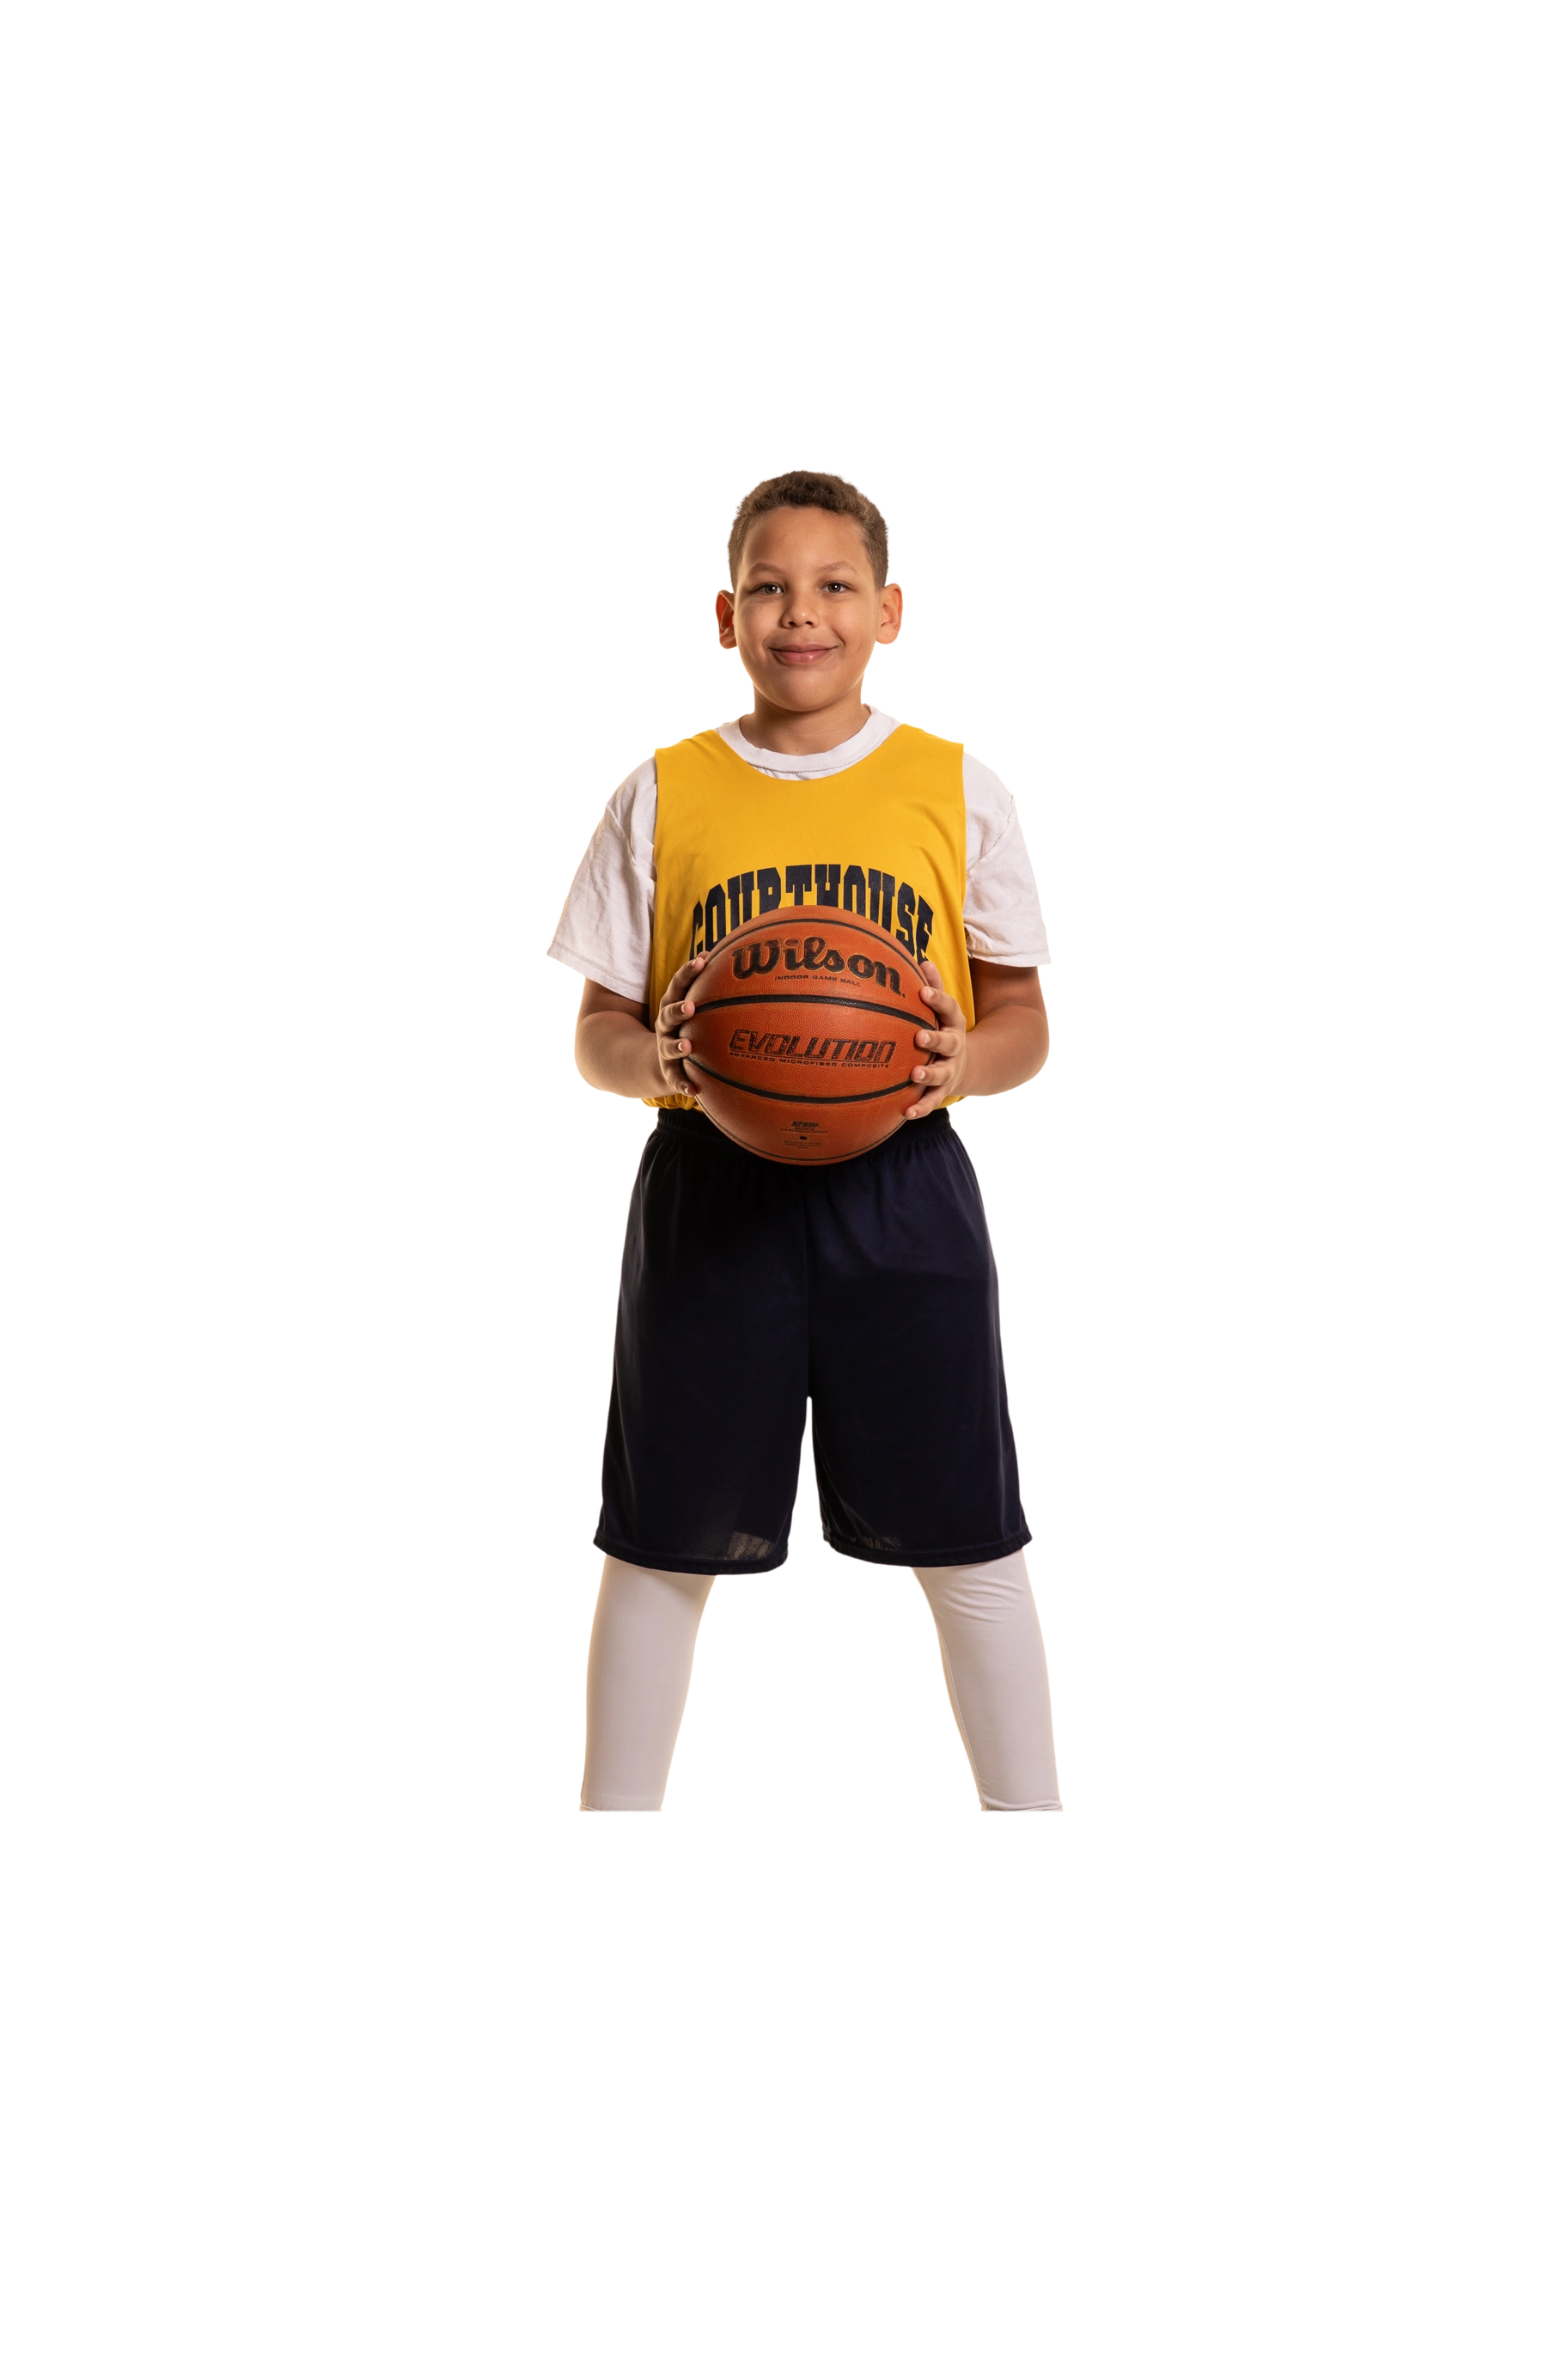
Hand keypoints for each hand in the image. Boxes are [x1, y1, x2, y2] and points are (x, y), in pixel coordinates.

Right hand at [652, 953, 709, 1096]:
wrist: (663, 1061)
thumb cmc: (689, 1026)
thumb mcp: (695, 1006)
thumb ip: (714, 987)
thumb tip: (744, 957)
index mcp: (673, 1005)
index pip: (678, 984)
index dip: (688, 972)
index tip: (702, 960)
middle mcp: (665, 1025)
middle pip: (667, 1013)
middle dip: (678, 1009)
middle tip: (691, 1006)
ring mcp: (665, 1048)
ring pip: (668, 1046)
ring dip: (677, 1046)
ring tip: (688, 1046)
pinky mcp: (669, 1071)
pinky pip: (675, 1078)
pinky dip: (683, 1084)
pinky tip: (694, 1090)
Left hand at [904, 961, 967, 1116]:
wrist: (967, 1065)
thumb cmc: (943, 1029)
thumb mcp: (943, 1010)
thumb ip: (933, 987)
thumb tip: (921, 959)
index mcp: (953, 1023)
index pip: (949, 1008)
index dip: (937, 999)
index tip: (922, 991)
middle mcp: (955, 1047)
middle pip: (949, 1042)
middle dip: (935, 1039)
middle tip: (918, 1036)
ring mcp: (951, 1070)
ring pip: (942, 1073)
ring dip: (929, 1074)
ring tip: (915, 1074)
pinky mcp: (944, 1091)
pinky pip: (932, 1100)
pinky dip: (920, 1107)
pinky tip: (905, 1113)